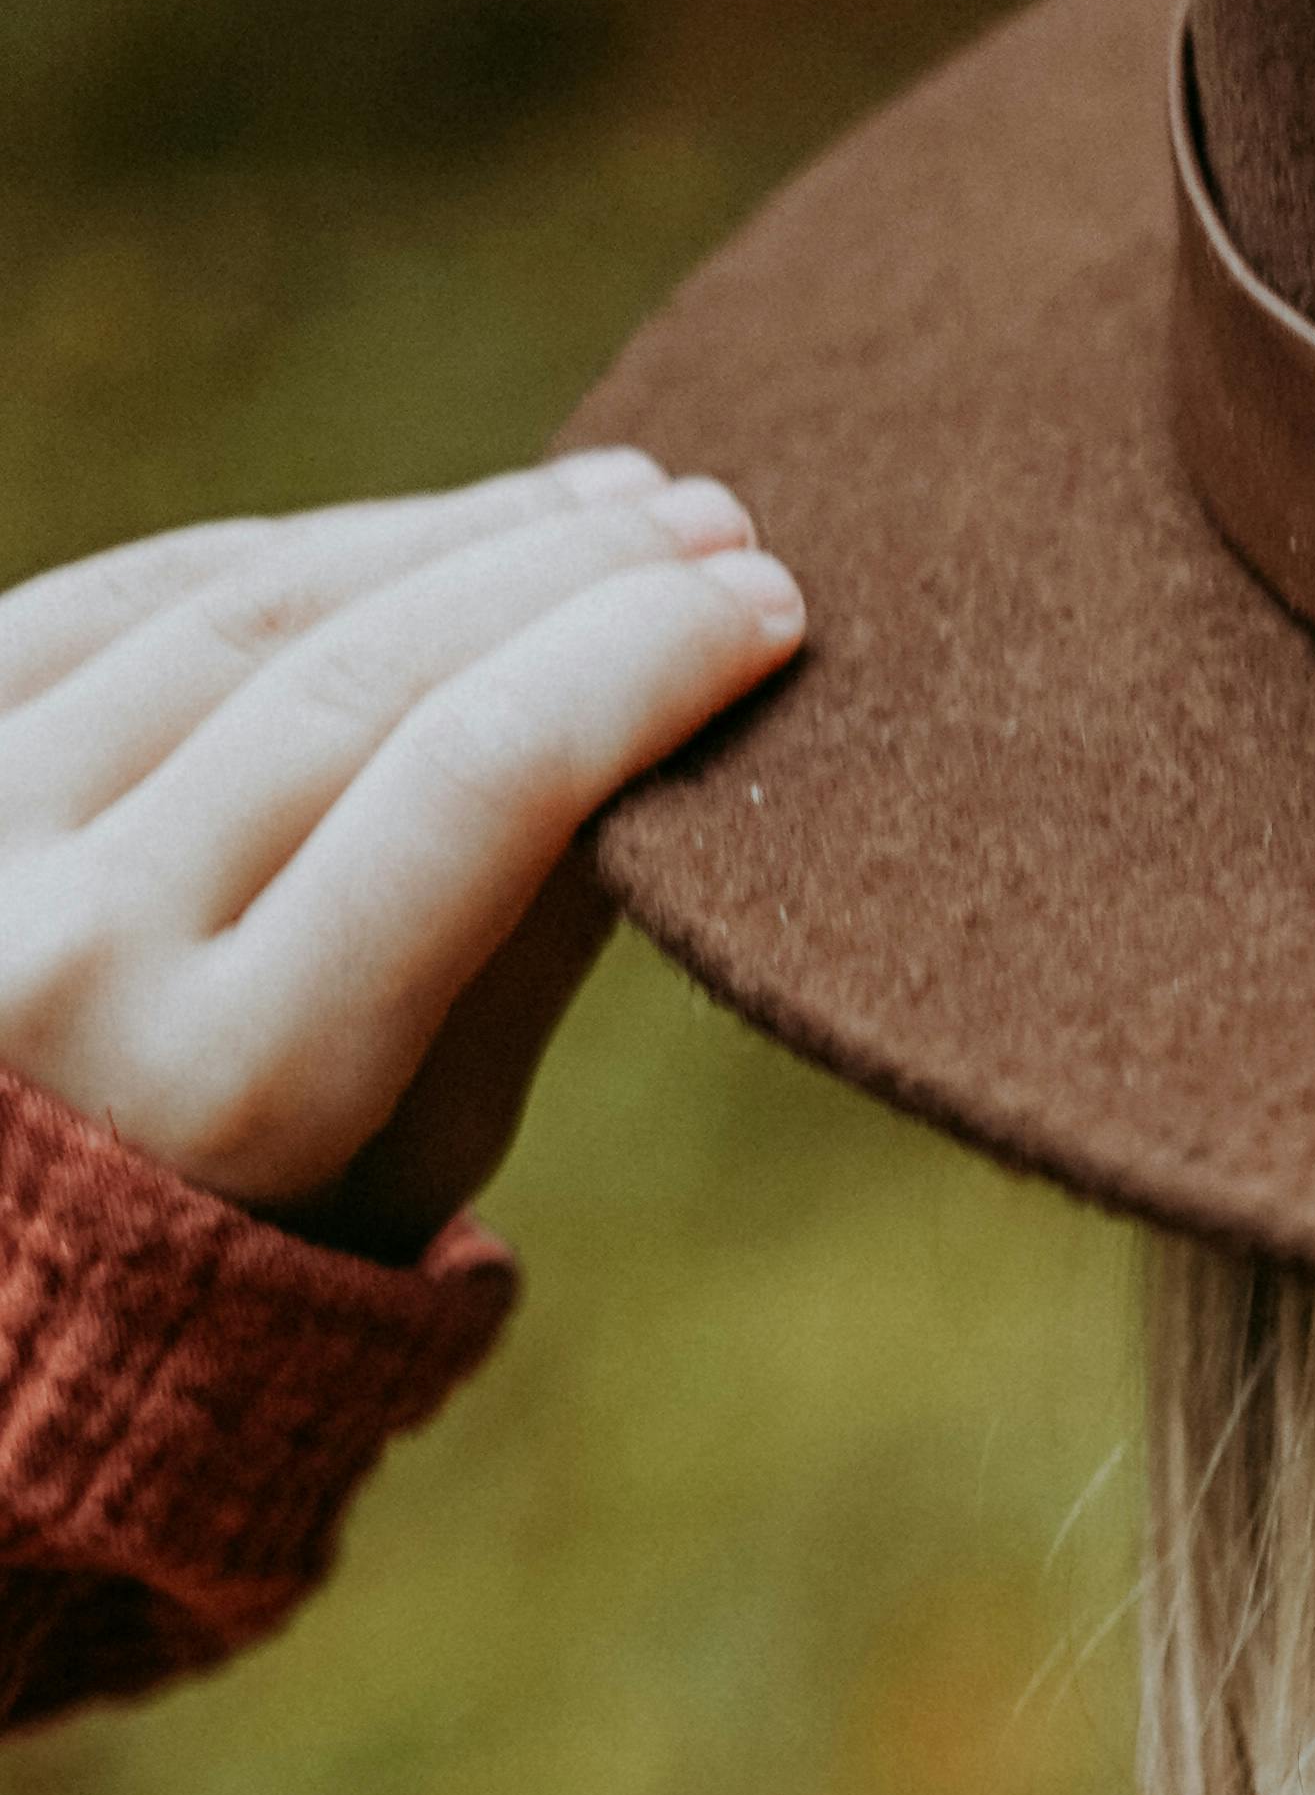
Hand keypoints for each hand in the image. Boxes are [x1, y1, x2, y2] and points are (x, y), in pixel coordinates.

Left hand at [0, 459, 804, 1261]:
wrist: (9, 1289)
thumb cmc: (264, 1237)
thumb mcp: (420, 1148)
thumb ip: (523, 943)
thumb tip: (653, 712)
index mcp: (237, 1082)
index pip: (473, 791)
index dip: (632, 667)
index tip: (759, 609)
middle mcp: (82, 943)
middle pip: (359, 679)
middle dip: (560, 576)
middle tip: (711, 522)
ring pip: (244, 608)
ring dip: (442, 534)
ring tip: (597, 505)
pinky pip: (131, 597)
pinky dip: (295, 551)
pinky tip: (420, 533)